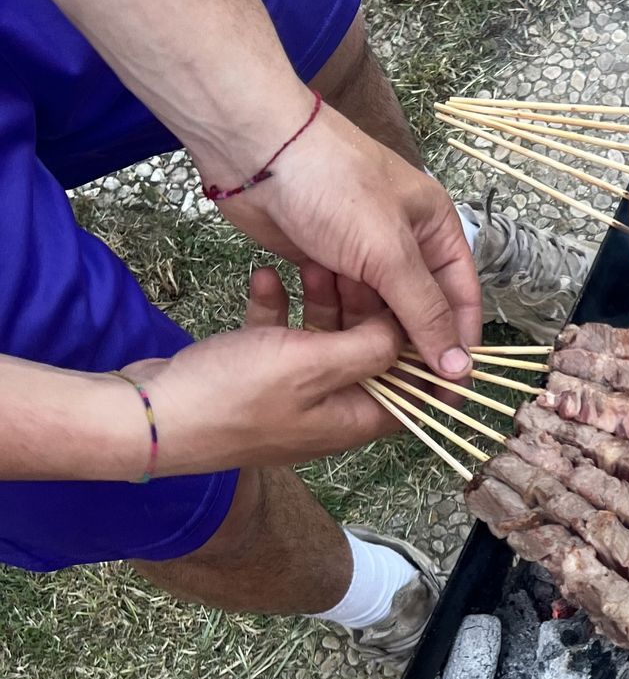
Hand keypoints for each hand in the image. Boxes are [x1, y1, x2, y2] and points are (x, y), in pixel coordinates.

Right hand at [119, 269, 406, 475]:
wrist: (148, 414)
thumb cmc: (235, 395)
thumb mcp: (315, 366)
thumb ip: (370, 349)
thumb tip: (411, 335)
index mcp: (354, 418)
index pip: (414, 392)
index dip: (427, 353)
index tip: (431, 308)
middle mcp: (329, 409)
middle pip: (370, 355)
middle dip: (370, 308)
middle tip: (364, 264)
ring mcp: (290, 393)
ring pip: (324, 338)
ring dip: (323, 299)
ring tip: (315, 260)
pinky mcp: (254, 375)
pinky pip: (279, 336)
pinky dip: (278, 307)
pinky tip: (266, 276)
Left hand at [193, 90, 480, 380]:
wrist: (255, 151)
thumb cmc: (334, 188)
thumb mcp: (389, 253)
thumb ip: (424, 312)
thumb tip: (459, 368)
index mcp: (436, 228)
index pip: (461, 297)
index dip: (458, 343)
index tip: (451, 391)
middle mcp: (405, 242)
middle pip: (419, 307)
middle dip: (409, 344)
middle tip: (399, 390)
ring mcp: (361, 250)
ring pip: (376, 309)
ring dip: (366, 330)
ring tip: (354, 362)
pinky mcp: (323, 258)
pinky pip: (337, 301)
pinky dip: (332, 315)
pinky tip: (321, 333)